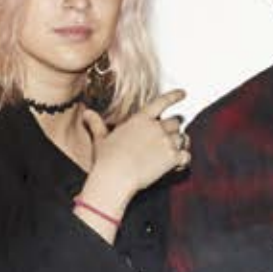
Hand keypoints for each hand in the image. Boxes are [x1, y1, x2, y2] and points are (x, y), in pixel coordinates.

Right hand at [82, 89, 189, 205]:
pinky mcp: (172, 158)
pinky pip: (186, 156)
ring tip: (172, 151)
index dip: (174, 96)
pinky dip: (183, 160)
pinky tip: (177, 165)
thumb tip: (86, 113)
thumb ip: (96, 124)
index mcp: (140, 120)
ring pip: (182, 138)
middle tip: (170, 136)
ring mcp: (166, 142)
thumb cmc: (106, 160)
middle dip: (174, 129)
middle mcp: (156, 128)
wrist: (115, 177)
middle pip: (176, 122)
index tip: (183, 93)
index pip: (162, 102)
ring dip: (179, 144)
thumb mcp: (100, 139)